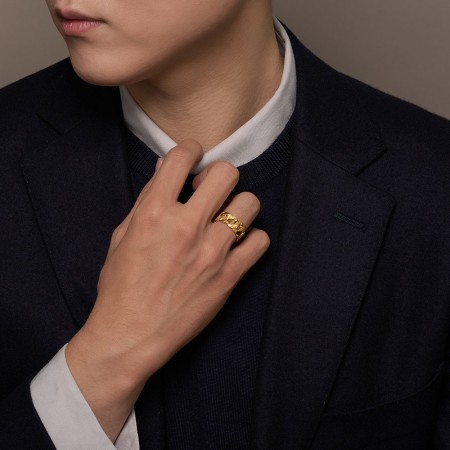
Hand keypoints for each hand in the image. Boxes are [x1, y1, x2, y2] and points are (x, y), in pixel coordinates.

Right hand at [65, 140, 269, 440]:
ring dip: (239, 207)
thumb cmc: (121, 287)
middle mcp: (186, 226)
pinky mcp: (229, 276)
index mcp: (154, 213)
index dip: (190, 151)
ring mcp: (211, 251)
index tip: (194, 159)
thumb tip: (166, 168)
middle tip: (212, 192)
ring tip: (227, 221)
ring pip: (249, 204)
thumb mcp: (123, 236)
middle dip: (219, 177)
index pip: (181, 157)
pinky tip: (236, 247)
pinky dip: (252, 240)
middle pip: (226, 173)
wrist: (130, 336)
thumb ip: (147, 200)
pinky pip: (260, 241)